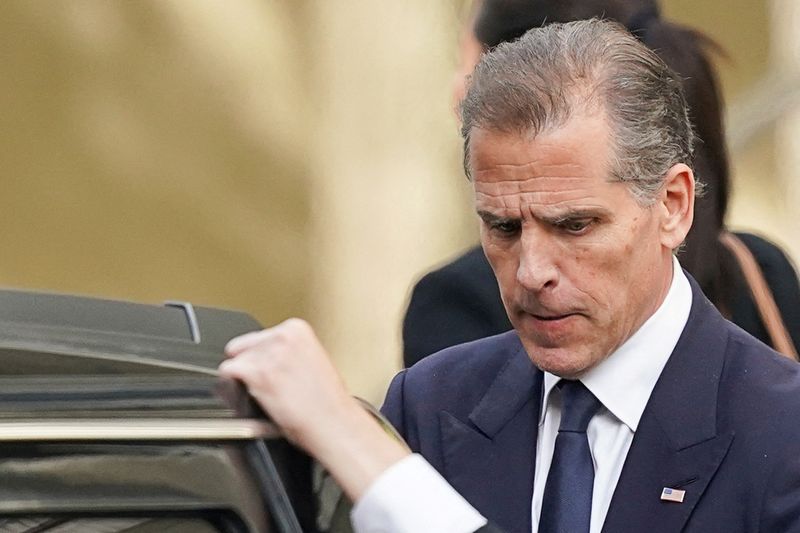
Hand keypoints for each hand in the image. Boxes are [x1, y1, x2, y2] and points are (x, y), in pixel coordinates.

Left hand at [219, 318, 408, 500]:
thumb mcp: (313, 359)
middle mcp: (281, 336)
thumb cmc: (328, 402)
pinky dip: (233, 387)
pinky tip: (257, 397)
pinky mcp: (256, 373)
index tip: (276, 372)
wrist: (332, 422)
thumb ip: (288, 351)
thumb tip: (268, 355)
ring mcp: (268, 354)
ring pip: (235, 360)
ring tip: (270, 393)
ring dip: (245, 379)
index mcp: (296, 328)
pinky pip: (227, 373)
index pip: (259, 336)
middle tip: (271, 385)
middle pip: (243, 346)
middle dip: (251, 365)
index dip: (263, 357)